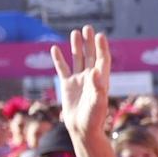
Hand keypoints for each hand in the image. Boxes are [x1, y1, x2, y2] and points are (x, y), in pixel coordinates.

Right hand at [49, 26, 112, 147]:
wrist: (82, 129)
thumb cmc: (93, 117)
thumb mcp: (97, 101)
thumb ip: (97, 85)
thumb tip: (95, 70)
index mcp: (101, 80)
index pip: (102, 60)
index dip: (101, 48)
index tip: (99, 35)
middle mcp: (91, 78)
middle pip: (91, 56)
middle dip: (89, 42)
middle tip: (88, 27)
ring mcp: (79, 80)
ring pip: (77, 59)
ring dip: (76, 47)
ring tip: (75, 33)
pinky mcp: (67, 85)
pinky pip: (63, 69)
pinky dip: (59, 59)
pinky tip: (55, 49)